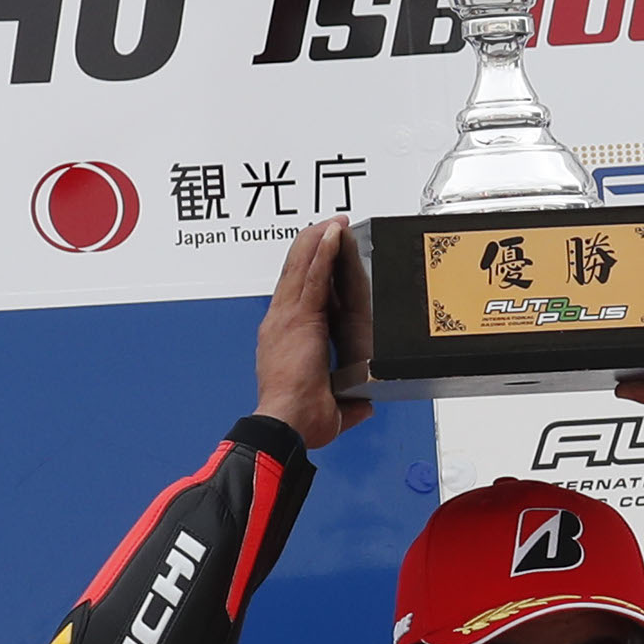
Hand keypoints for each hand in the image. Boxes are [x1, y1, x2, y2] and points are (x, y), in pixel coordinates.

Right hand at [254, 216, 373, 447]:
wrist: (284, 422)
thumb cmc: (296, 419)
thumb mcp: (329, 409)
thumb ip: (347, 404)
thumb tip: (363, 407)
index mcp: (284, 338)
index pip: (298, 295)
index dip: (310, 273)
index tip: (323, 257)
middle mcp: (280, 322)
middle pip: (297, 272)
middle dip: (315, 246)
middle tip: (331, 227)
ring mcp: (286, 317)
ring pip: (302, 266)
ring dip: (320, 241)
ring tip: (334, 222)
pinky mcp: (299, 317)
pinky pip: (312, 276)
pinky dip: (322, 252)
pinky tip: (333, 234)